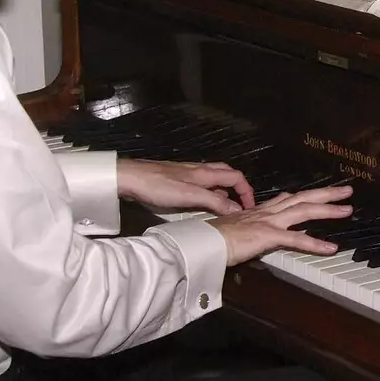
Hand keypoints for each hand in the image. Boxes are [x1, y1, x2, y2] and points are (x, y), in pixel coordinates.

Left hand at [116, 158, 255, 215]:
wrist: (130, 178)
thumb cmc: (158, 186)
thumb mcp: (189, 196)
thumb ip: (214, 202)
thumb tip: (237, 210)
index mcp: (206, 173)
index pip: (236, 177)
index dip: (247, 191)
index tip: (250, 207)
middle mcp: (200, 170)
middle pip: (227, 174)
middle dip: (238, 188)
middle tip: (241, 205)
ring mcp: (188, 174)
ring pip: (214, 179)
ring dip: (223, 191)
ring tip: (224, 208)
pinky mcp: (177, 179)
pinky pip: (201, 184)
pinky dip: (209, 193)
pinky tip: (201, 203)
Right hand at [211, 185, 353, 265]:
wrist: (203, 243)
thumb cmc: (212, 239)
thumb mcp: (232, 230)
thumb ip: (246, 231)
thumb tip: (249, 236)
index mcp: (258, 211)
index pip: (285, 199)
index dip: (303, 196)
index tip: (316, 193)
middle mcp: (266, 212)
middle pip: (302, 198)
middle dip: (325, 194)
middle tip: (346, 190)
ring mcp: (268, 222)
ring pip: (305, 210)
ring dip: (328, 209)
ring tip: (347, 209)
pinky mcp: (268, 235)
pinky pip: (297, 240)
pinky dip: (316, 244)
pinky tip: (331, 248)